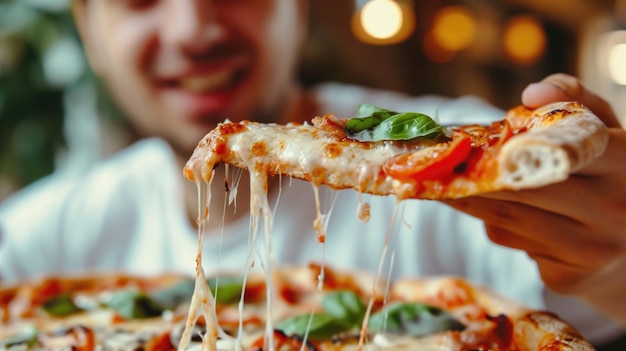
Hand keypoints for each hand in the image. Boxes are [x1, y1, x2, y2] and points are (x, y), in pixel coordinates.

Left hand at [445, 73, 625, 324]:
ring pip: (507, 217)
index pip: (561, 147)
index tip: (466, 142)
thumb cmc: (609, 179)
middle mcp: (615, 208)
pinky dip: (494, 224)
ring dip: (467, 199)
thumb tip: (532, 93)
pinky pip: (511, 241)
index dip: (512, 144)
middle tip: (431, 164)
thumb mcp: (605, 133)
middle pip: (520, 186)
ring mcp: (592, 248)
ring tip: (437, 184)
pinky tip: (494, 213)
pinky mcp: (569, 277)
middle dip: (469, 174)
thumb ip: (574, 100)